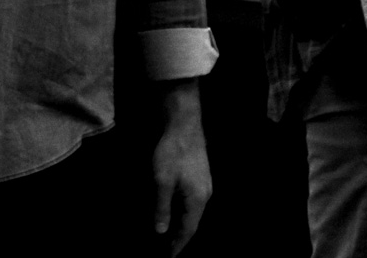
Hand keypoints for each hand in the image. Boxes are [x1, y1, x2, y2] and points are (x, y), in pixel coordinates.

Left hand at [151, 79, 211, 255]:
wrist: (183, 122)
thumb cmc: (171, 151)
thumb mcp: (161, 180)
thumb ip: (161, 207)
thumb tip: (161, 232)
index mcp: (198, 199)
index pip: (188, 229)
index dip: (178, 244)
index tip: (170, 257)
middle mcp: (205, 194)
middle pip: (193, 221)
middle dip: (180, 235)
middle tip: (168, 248)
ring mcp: (204, 182)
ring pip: (193, 210)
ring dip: (181, 221)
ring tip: (170, 232)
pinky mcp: (200, 173)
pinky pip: (192, 199)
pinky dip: (183, 208)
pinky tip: (174, 207)